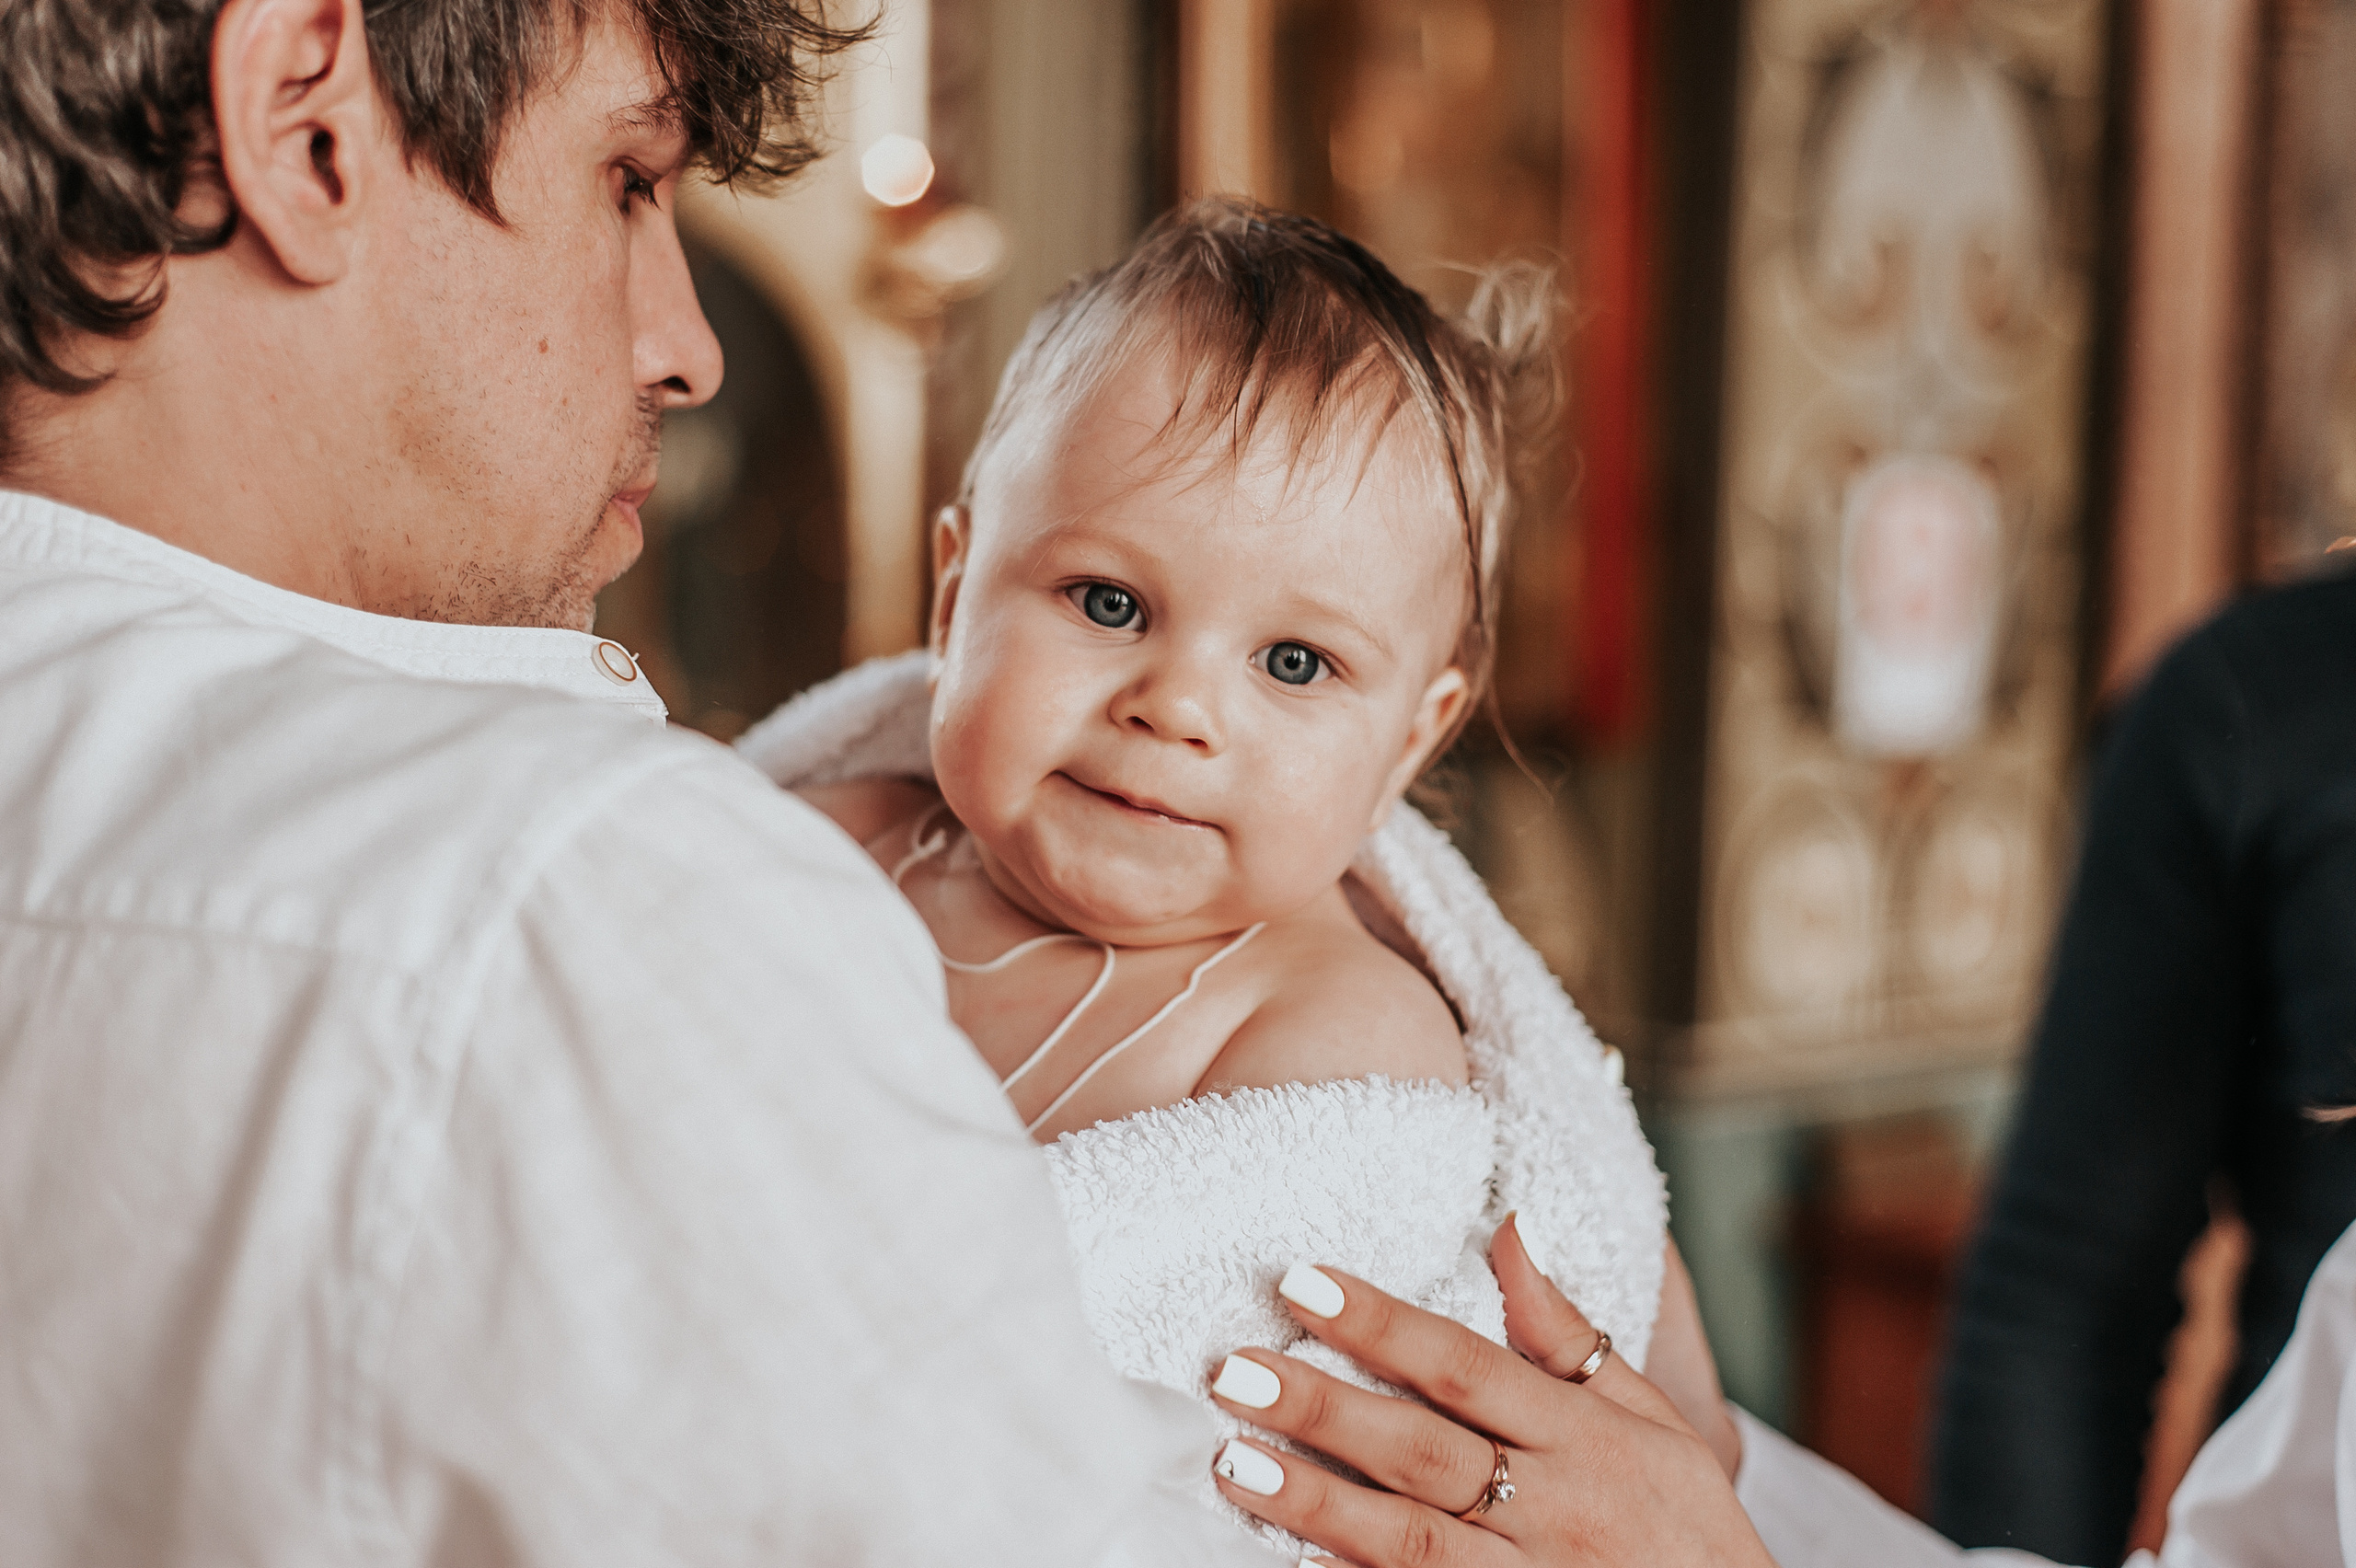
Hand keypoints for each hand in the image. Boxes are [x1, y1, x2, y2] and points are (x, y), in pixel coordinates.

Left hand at [1207, 1216, 1772, 1566]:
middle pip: (1421, 1449)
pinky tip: (1288, 1558)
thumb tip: (1508, 1228)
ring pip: (1406, 1537)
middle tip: (1236, 1368)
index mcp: (1583, 1438)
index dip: (1380, 1323)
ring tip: (1234, 1464)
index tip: (1301, 1282)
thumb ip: (1566, 1333)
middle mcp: (1552, 1508)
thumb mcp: (1648, 1419)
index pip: (1464, 1366)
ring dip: (1316, 1500)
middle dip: (1323, 1407)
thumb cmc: (1685, 1525)